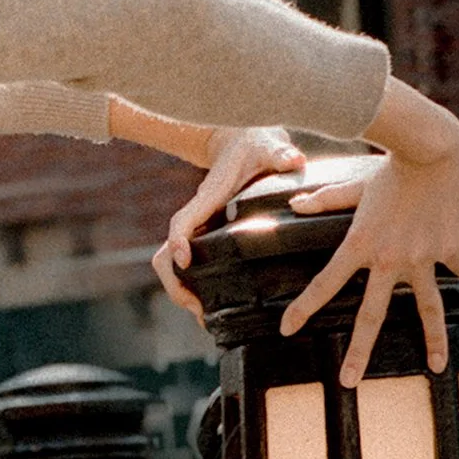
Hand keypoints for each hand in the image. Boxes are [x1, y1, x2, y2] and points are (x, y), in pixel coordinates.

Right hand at [148, 124, 309, 315]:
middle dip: (175, 283)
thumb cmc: (257, 146)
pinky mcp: (205, 236)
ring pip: (170, 264)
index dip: (179, 241)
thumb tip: (293, 160)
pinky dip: (190, 287)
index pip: (184, 221)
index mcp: (209, 197)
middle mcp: (198, 216)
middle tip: (197, 308)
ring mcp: (199, 228)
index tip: (185, 261)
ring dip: (179, 291)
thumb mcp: (270, 146)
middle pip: (165, 254)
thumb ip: (280, 153)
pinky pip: (187, 265)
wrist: (242, 142)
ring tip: (203, 316)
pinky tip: (211, 304)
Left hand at [280, 82, 458, 381]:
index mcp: (361, 244)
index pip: (325, 283)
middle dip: (359, 351)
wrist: (433, 150)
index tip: (286, 330)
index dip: (304, 307)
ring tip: (437, 368)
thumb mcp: (354, 184)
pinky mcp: (451, 247)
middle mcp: (390, 258)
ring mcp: (423, 257)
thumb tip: (293, 205)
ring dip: (434, 340)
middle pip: (371, 314)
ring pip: (428, 309)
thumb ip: (324, 200)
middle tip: (349, 382)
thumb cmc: (390, 165)